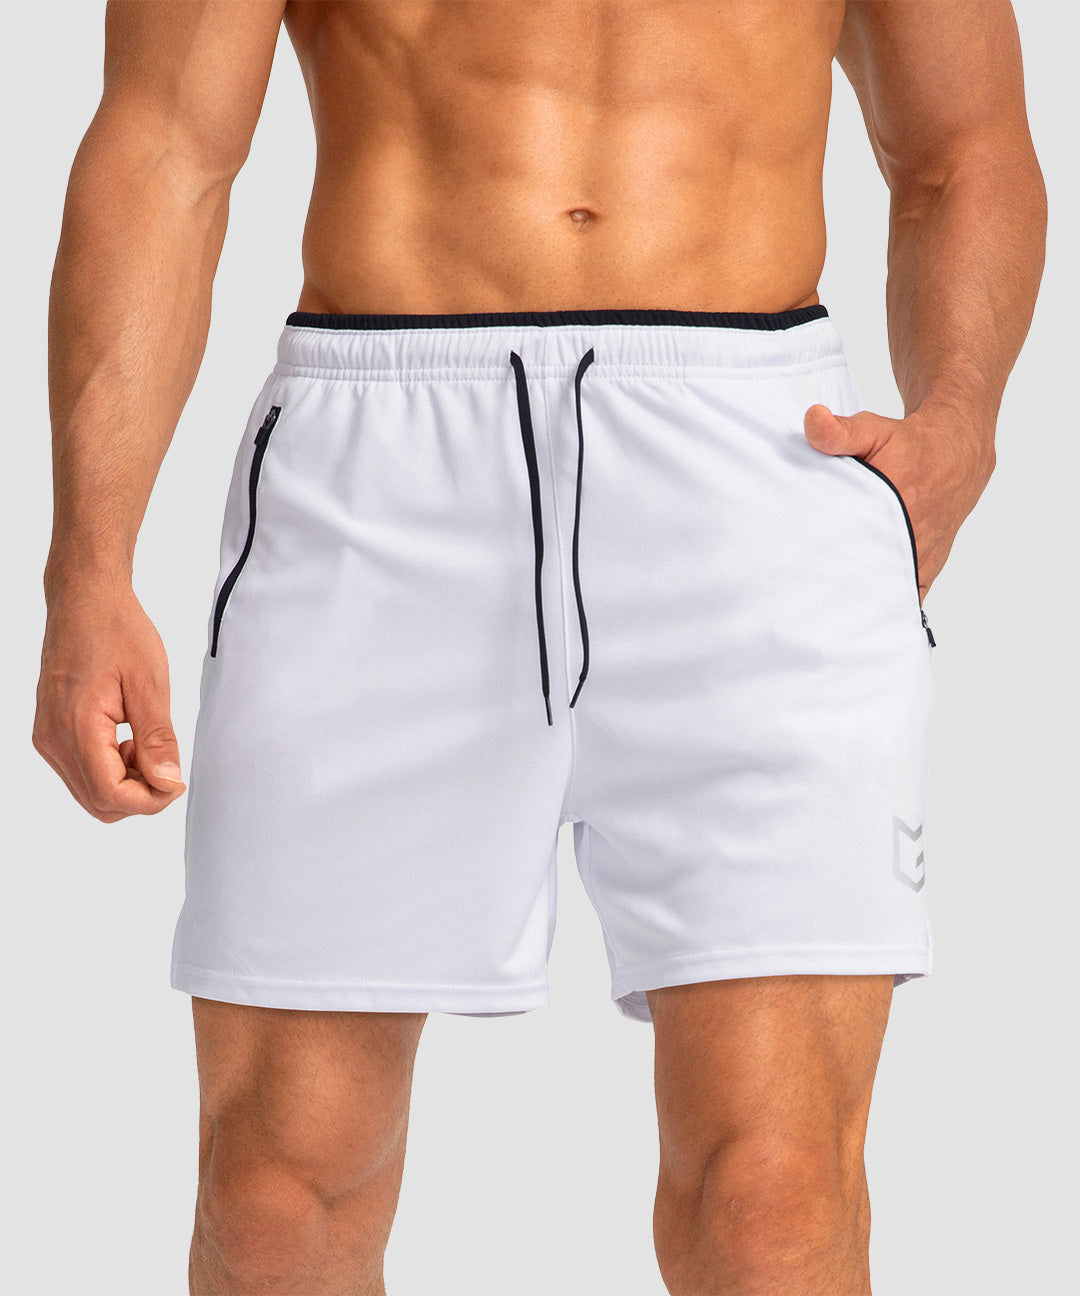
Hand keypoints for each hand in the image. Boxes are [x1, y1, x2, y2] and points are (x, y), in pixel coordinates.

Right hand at [33, 581, 185, 821]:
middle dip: (139, 795)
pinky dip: (109, 769)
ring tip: (144, 744)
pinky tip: (127, 740)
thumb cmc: (116, 631)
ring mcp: (48, 737)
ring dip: (125, 783)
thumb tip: (167, 782)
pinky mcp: (50, 732)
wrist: (85, 602)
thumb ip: (158, 739)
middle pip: (99, 803)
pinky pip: (81, 772)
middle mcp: (53, 738)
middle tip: (165, 762)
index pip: (111, 795)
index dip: (150, 800)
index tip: (177, 780)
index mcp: (77, 726)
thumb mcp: (150, 683)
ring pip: (90, 792)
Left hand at [803, 400, 995, 598]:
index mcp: (898, 503)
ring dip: (869, 600)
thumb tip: (812, 421)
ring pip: (894, 588)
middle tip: (814, 606)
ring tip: (835, 614)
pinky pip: (912, 592)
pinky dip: (892, 604)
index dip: (835, 565)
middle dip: (845, 590)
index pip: (860, 544)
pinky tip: (868, 618)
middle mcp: (916, 534)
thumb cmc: (910, 442)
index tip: (810, 581)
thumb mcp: (873, 429)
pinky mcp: (932, 562)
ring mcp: (926, 552)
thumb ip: (839, 431)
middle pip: (874, 574)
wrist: (959, 448)